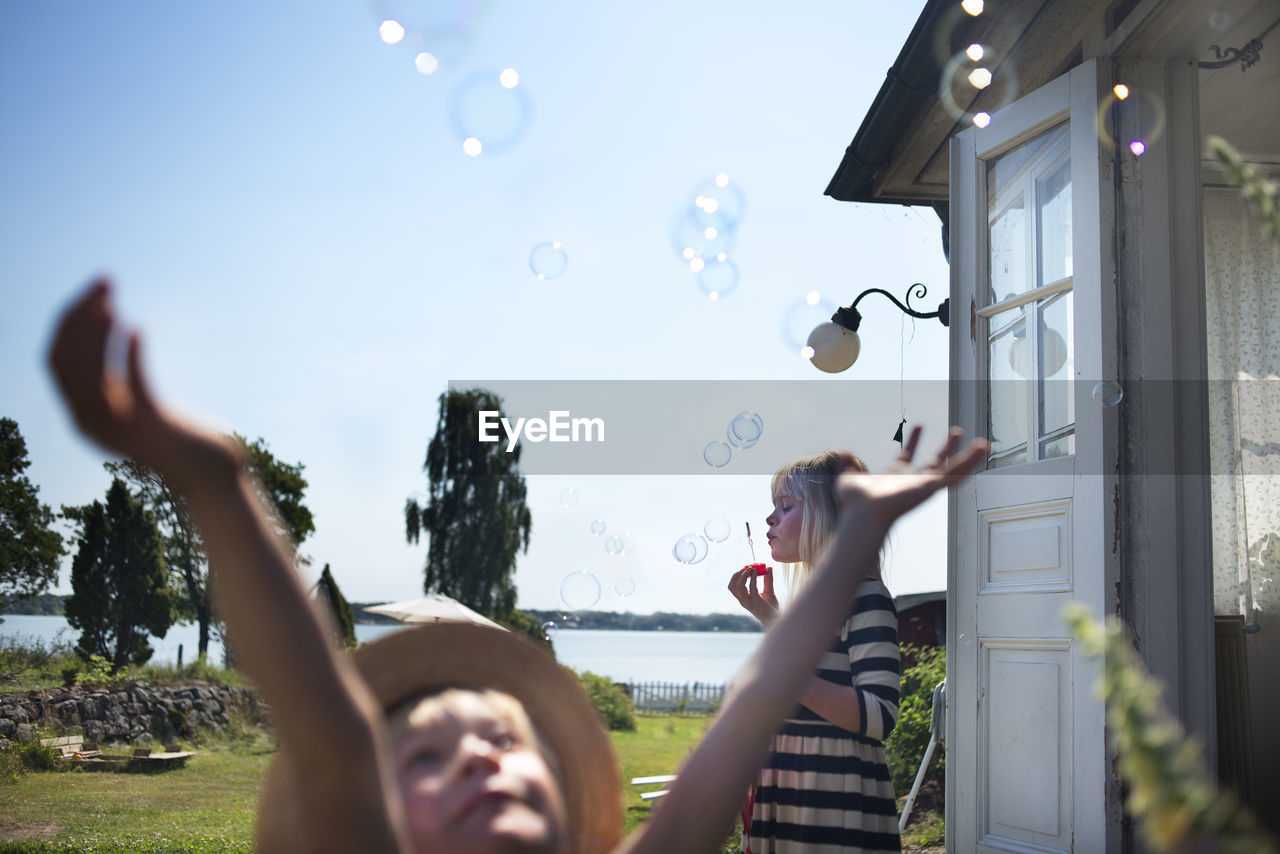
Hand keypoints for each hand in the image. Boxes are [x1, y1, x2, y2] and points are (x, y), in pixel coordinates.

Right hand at [47, 279, 235, 479]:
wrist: (212, 476)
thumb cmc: (179, 437)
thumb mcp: (138, 408)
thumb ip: (117, 385)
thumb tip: (110, 338)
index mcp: (83, 415)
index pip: (56, 360)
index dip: (68, 322)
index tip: (90, 293)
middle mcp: (91, 423)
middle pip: (66, 360)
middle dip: (79, 316)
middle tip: (104, 283)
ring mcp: (119, 428)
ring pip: (91, 373)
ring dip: (97, 332)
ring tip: (112, 301)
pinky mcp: (151, 429)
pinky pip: (133, 386)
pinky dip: (130, 355)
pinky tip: (139, 329)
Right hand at [727, 566, 778, 625]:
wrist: (777, 618)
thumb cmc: (771, 607)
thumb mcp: (769, 591)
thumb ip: (768, 579)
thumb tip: (769, 567)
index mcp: (743, 598)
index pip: (733, 586)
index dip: (736, 576)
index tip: (745, 567)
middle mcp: (743, 600)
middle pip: (732, 586)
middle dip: (736, 575)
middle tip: (745, 567)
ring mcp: (749, 602)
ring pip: (739, 586)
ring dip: (744, 575)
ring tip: (751, 568)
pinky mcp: (756, 601)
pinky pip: (752, 587)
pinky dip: (753, 578)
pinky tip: (757, 572)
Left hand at [835, 426, 987, 526]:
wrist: (864, 513)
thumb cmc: (854, 502)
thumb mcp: (847, 477)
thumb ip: (845, 464)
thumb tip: (841, 453)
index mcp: (895, 476)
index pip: (908, 455)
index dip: (914, 441)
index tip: (919, 425)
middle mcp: (912, 481)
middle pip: (935, 461)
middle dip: (945, 447)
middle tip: (956, 432)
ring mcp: (924, 484)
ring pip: (952, 469)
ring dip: (967, 457)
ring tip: (982, 443)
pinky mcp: (932, 487)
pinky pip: (956, 474)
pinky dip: (970, 462)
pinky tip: (982, 451)